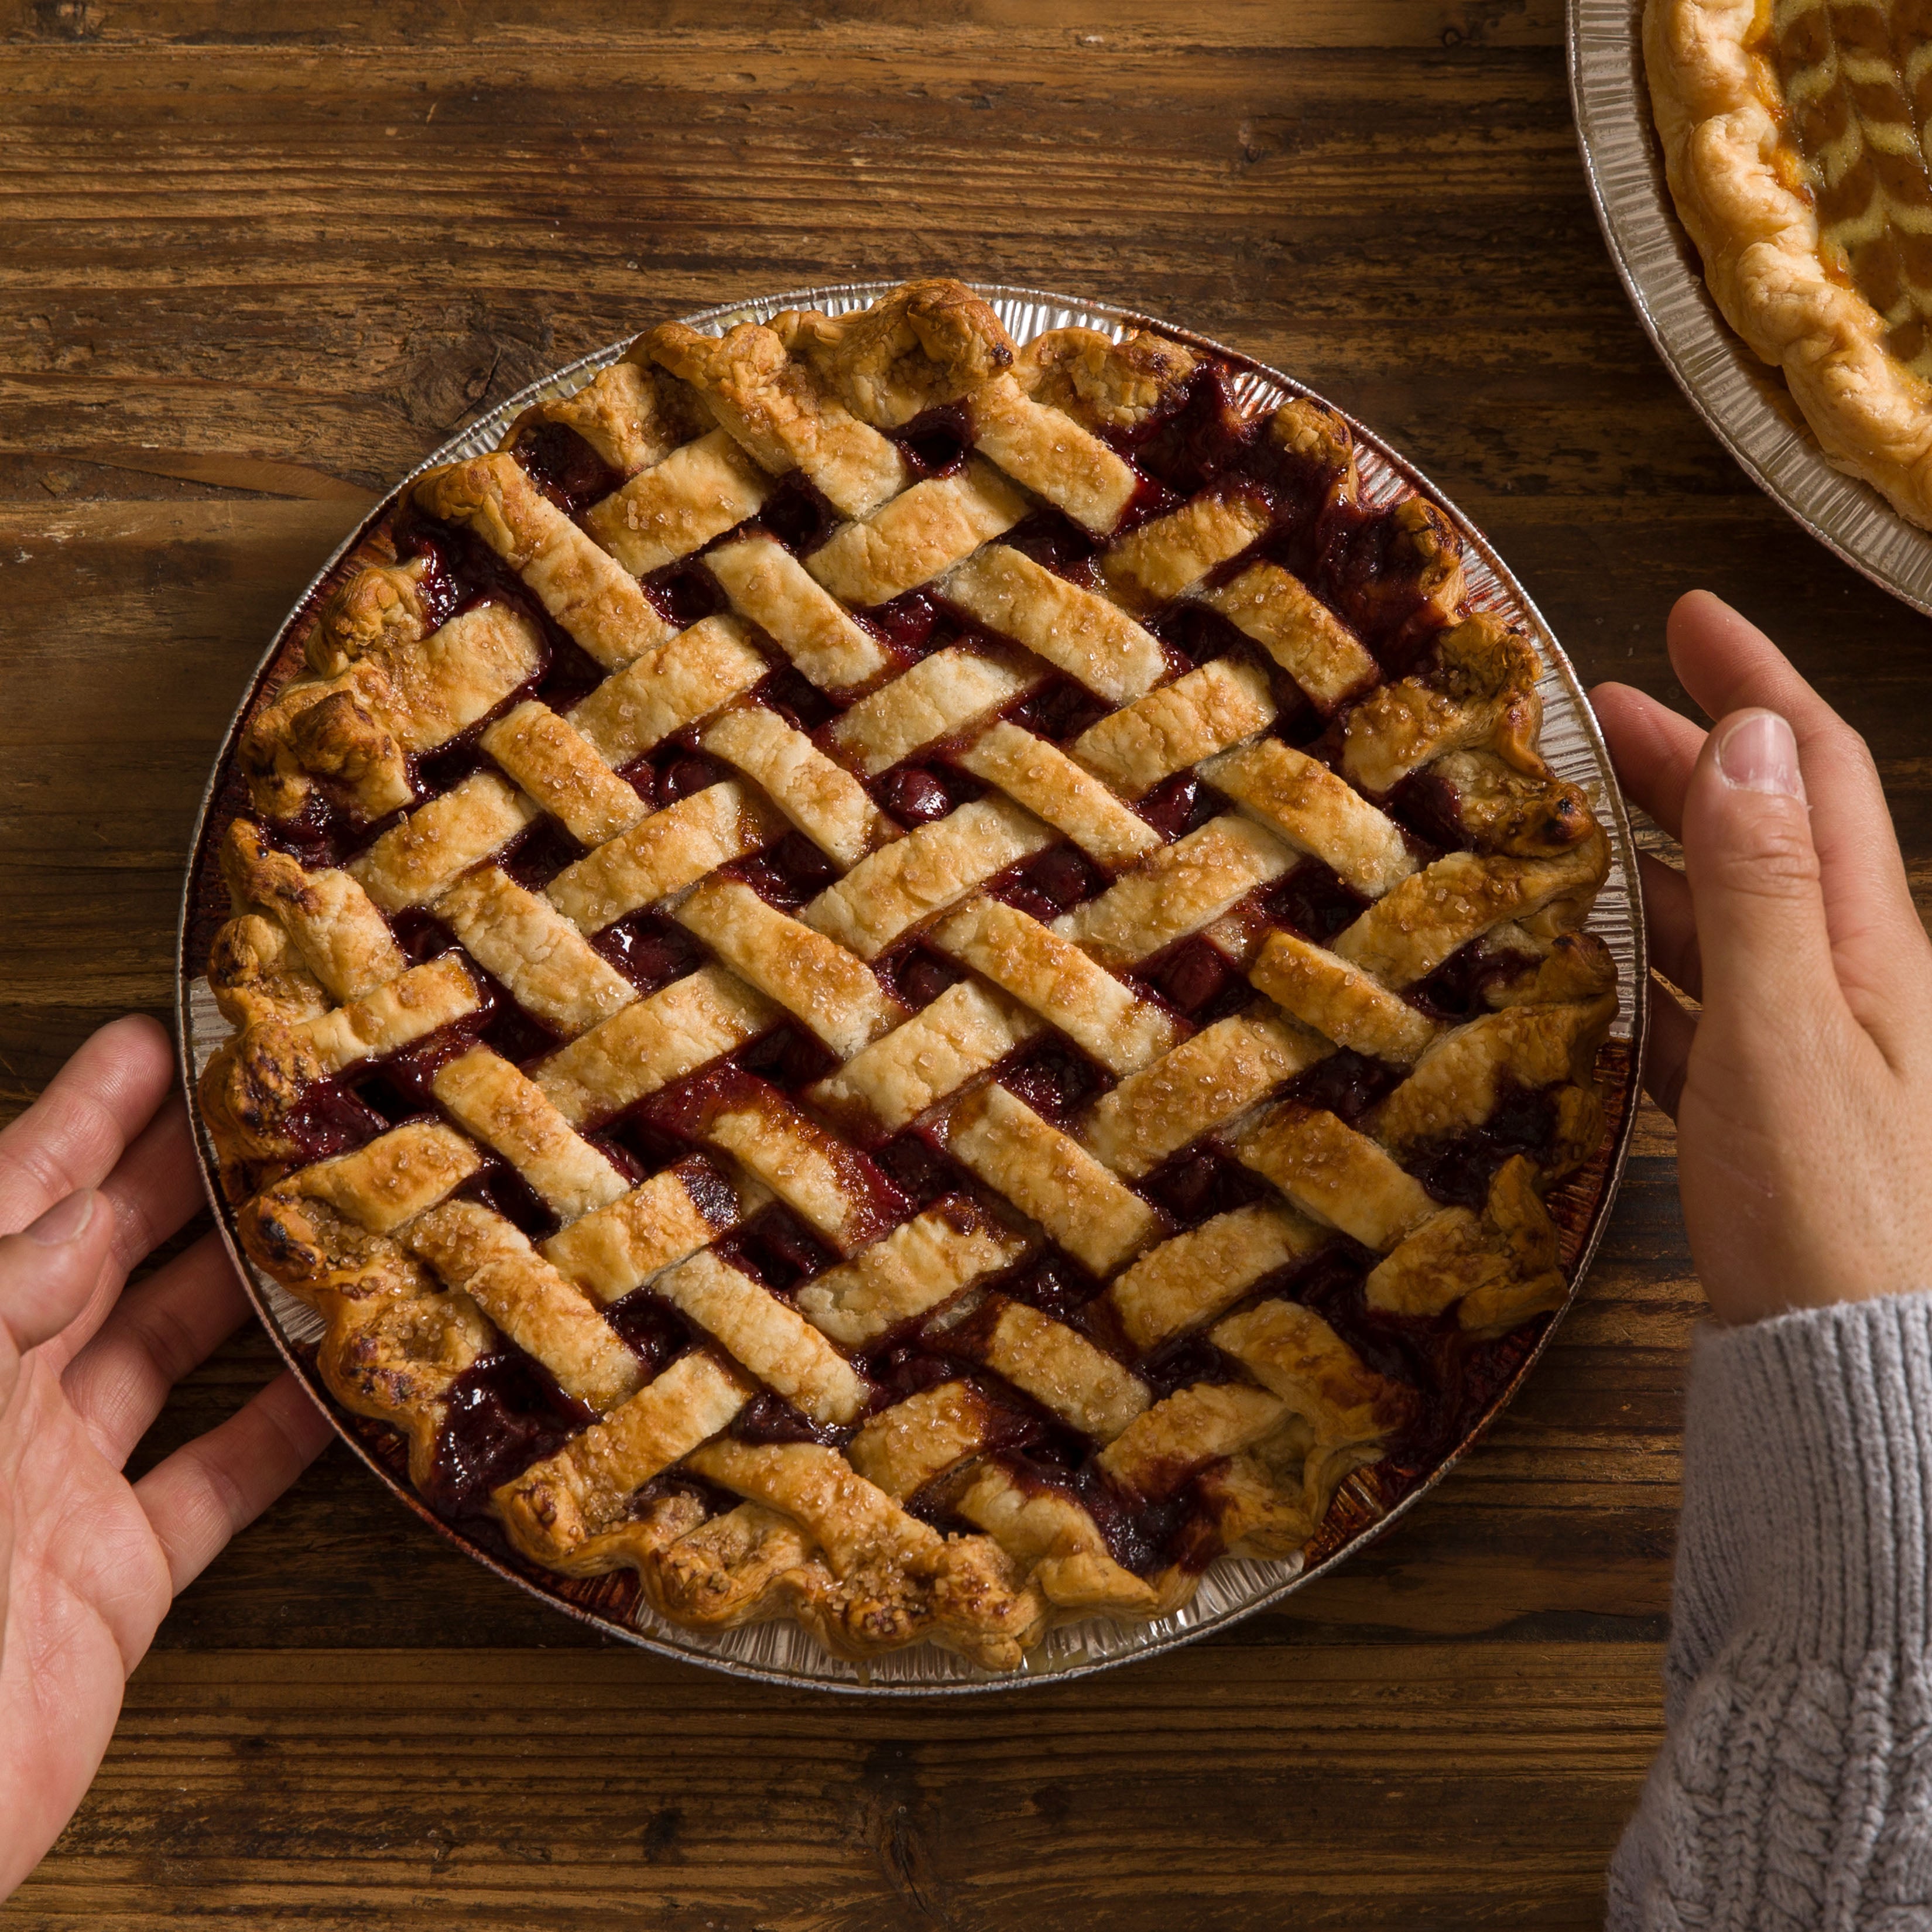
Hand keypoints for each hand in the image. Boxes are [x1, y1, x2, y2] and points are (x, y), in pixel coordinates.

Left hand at [0, 1017, 329, 1897]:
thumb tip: (86, 1217)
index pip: (10, 1201)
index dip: (81, 1117)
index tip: (157, 1045)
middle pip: (100, 1257)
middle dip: (183, 1177)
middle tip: (275, 1111)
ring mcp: (51, 1486)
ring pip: (167, 1353)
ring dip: (246, 1286)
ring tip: (327, 1217)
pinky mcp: (112, 1577)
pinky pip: (215, 1482)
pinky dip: (284, 1431)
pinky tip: (340, 1379)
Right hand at [1592, 590, 1931, 1324]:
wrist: (1867, 1386)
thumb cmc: (1831, 1219)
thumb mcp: (1786, 1038)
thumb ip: (1764, 892)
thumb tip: (1753, 740)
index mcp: (1873, 950)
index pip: (1815, 775)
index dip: (1757, 686)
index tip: (1689, 616)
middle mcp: (1858, 986)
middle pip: (1772, 836)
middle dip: (1693, 759)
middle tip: (1600, 713)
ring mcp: (1821, 1054)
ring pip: (1738, 920)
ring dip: (1667, 857)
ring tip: (1581, 826)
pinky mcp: (1778, 1118)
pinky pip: (1715, 1005)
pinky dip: (1661, 963)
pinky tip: (1610, 970)